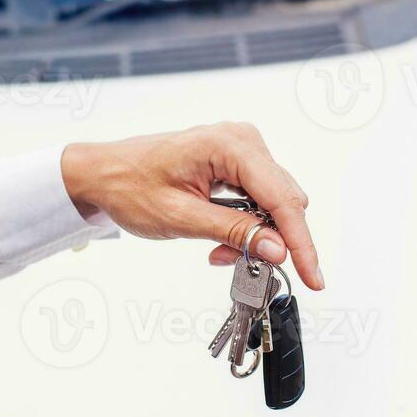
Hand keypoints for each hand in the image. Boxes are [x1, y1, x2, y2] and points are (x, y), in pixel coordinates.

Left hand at [61, 123, 323, 289]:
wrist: (103, 173)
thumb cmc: (130, 186)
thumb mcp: (181, 218)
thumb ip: (234, 232)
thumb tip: (277, 249)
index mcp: (229, 145)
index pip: (282, 199)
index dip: (301, 242)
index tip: (313, 276)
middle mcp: (242, 140)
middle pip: (285, 200)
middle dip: (272, 240)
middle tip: (242, 267)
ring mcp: (241, 148)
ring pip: (274, 202)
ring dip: (257, 235)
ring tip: (219, 253)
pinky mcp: (237, 161)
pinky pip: (259, 197)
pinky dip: (247, 224)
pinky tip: (222, 239)